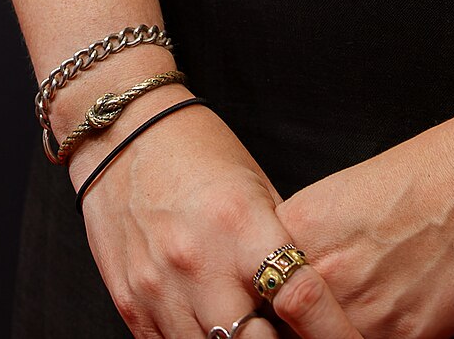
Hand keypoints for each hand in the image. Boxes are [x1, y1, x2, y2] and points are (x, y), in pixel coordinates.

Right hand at [75, 97, 366, 338]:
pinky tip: (212, 329)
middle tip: (291, 336)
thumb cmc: (197, 153)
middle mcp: (200, 264)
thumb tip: (312, 297)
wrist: (121, 134)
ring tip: (252, 331)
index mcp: (241, 225)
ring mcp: (162, 291)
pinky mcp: (132, 307)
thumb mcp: (254, 187)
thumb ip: (280, 244)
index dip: (332, 330)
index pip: (301, 296)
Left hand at [277, 104, 453, 338]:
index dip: (269, 304)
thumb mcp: (353, 194)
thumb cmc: (437, 172)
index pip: (256, 287)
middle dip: (294, 329)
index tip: (278, 310)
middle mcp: (317, 272)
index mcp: (299, 226)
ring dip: (333, 335)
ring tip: (367, 312)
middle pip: (281, 325)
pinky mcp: (400, 337)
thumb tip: (302, 283)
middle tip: (314, 318)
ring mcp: (357, 309)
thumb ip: (320, 241)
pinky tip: (399, 321)